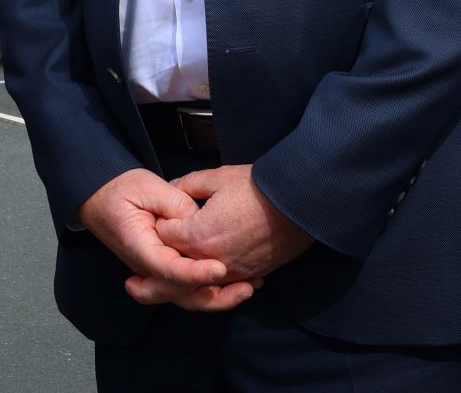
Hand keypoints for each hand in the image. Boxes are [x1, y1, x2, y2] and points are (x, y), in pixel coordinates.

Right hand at [77, 168, 253, 312]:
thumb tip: (199, 222)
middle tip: (246, 287)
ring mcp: (155, 272)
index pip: (168, 270)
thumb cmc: (123, 190)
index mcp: (140, 248)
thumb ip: (175, 206)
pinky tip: (237, 283)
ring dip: (218, 298)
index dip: (195, 273)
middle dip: (215, 296)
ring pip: (186, 297)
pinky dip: (211, 290)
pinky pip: (187, 288)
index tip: (220, 269)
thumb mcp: (149, 188)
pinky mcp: (165, 270)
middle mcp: (147, 268)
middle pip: (180, 294)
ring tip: (249, 288)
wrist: (102, 197)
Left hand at [154, 165, 311, 287]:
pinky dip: (217, 272)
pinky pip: (223, 281)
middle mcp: (209, 262)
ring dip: (193, 263)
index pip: (162, 235)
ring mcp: (230, 273)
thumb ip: (187, 185)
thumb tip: (170, 190)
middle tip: (176, 230)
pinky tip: (219, 257)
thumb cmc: (257, 187)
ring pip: (199, 276)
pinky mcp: (248, 275)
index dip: (162, 221)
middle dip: (172, 247)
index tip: (165, 212)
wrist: (298, 203)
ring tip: (197, 246)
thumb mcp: (217, 178)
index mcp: (195, 236)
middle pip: (176, 261)